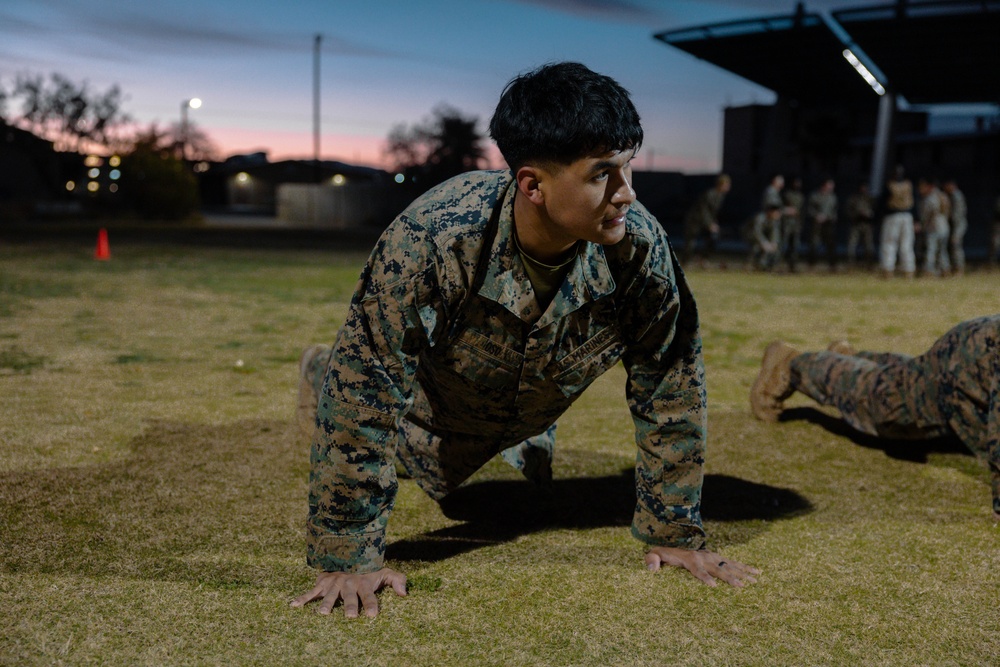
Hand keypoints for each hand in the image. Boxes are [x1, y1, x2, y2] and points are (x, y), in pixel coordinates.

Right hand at [290, 568, 406, 617]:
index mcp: (364, 584)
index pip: (370, 596)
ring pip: (330, 595)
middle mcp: (349, 584)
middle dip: (350, 606)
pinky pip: (311, 591)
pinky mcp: (322, 583)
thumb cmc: (368, 570)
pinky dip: (302, 598)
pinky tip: (294, 606)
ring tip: (323, 614)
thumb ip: (397, 580)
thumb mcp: (385, 572)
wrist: (349, 553)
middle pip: (350, 597)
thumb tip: (404, 593)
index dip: (372, 605)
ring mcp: (334, 584)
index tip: (373, 615)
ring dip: (326, 603)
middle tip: (350, 616)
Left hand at [645, 546, 758, 587]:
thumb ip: (651, 559)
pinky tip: (757, 572)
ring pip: (729, 565)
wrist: (673, 538)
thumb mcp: (653, 554)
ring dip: (742, 572)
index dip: (704, 576)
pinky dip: (745, 567)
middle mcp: (703, 556)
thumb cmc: (662, 551)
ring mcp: (712, 556)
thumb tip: (652, 568)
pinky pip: (733, 562)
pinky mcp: (717, 557)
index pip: (697, 569)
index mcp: (689, 558)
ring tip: (755, 580)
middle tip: (741, 586)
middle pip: (717, 568)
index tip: (712, 586)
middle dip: (729, 577)